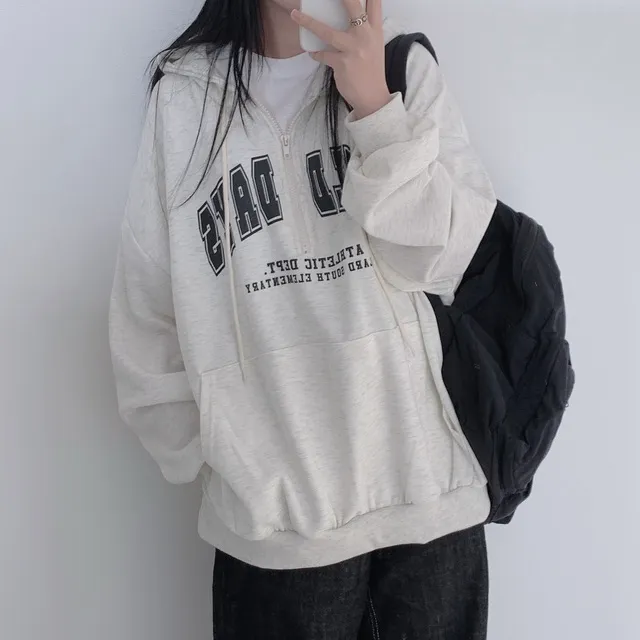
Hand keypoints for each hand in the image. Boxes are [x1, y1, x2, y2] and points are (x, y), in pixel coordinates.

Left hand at [291, 0, 392, 119]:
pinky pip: (323, 55)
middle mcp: (366, 36)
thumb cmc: (371, 72)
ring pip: (327, 32)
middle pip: (353, 6)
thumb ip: (364, 31)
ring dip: (309, 22)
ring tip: (295, 15)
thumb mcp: (374, 47)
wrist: (373, 98)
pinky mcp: (342, 64)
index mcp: (375, 30)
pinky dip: (316, 54)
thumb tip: (349, 20)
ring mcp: (353, 50)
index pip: (374, 2)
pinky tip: (312, 53)